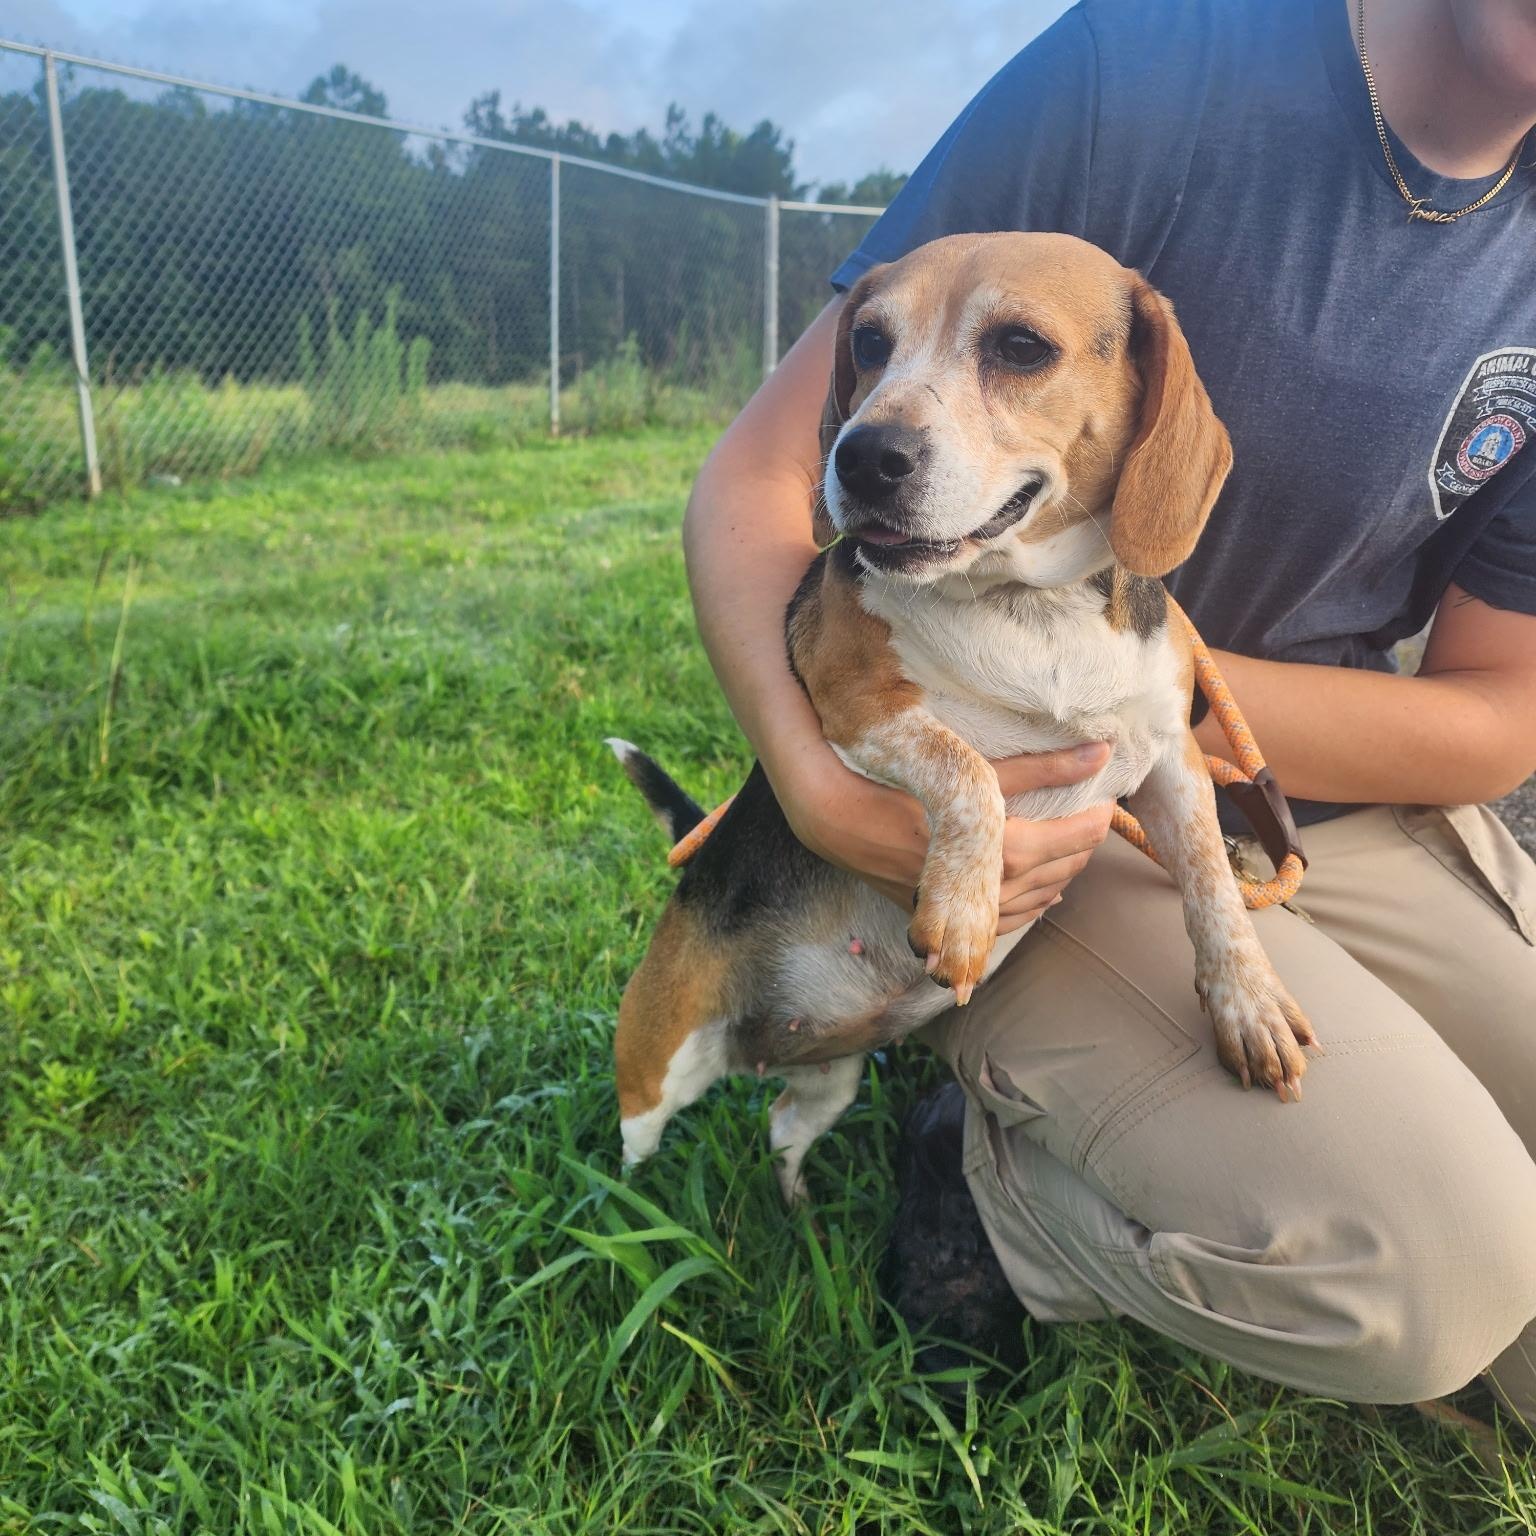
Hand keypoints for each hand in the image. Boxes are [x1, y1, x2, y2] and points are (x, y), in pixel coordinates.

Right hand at [769, 734, 1113, 929]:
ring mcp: (968, 911)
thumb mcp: (976, 772)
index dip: (1098, 818)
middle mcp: (992, 891)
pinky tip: (1045, 895)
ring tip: (1076, 846)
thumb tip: (1101, 752)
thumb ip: (1042, 768)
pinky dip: (1033, 907)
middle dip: (1084, 843)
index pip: (1075, 839)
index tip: (1109, 796)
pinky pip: (1005, 922)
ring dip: (1063, 873)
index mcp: (1006, 853)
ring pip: (1037, 899)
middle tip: (1095, 814)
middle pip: (1061, 869)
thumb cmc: (904, 785)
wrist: (838, 819)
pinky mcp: (947, 916)